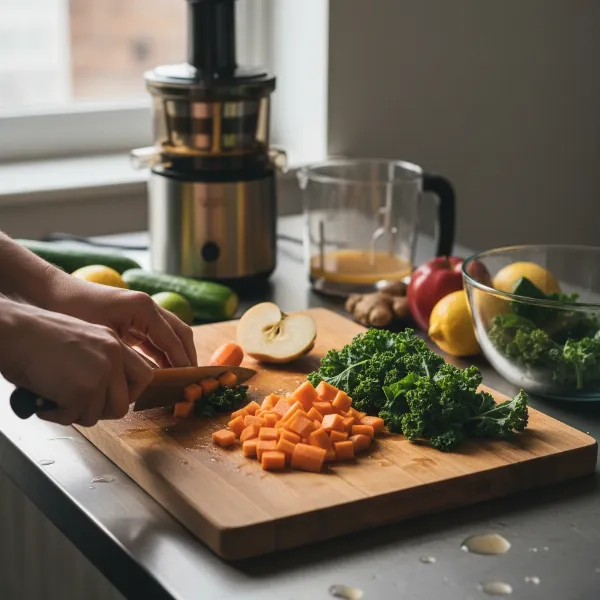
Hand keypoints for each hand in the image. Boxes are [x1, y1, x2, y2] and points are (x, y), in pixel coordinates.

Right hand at [0, 302, 153, 426]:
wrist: (15, 332)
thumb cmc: (37, 338)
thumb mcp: (83, 340)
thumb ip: (101, 361)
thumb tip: (108, 393)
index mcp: (115, 343)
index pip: (145, 376)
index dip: (130, 394)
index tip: (112, 399)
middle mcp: (113, 357)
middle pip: (123, 404)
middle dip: (100, 412)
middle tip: (79, 406)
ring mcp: (100, 374)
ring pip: (97, 415)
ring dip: (75, 413)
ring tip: (56, 400)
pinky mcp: (83, 391)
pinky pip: (73, 417)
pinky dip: (56, 416)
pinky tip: (45, 403)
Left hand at [47, 274, 196, 367]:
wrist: (51, 292)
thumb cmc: (74, 311)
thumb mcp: (103, 337)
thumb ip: (131, 356)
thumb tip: (150, 380)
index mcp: (145, 308)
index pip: (173, 339)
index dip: (183, 361)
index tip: (191, 381)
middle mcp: (148, 307)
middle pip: (179, 333)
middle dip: (187, 356)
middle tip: (192, 381)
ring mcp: (142, 312)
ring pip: (170, 335)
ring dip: (176, 355)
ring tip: (180, 379)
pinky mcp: (133, 319)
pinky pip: (154, 338)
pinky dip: (161, 353)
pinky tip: (160, 371)